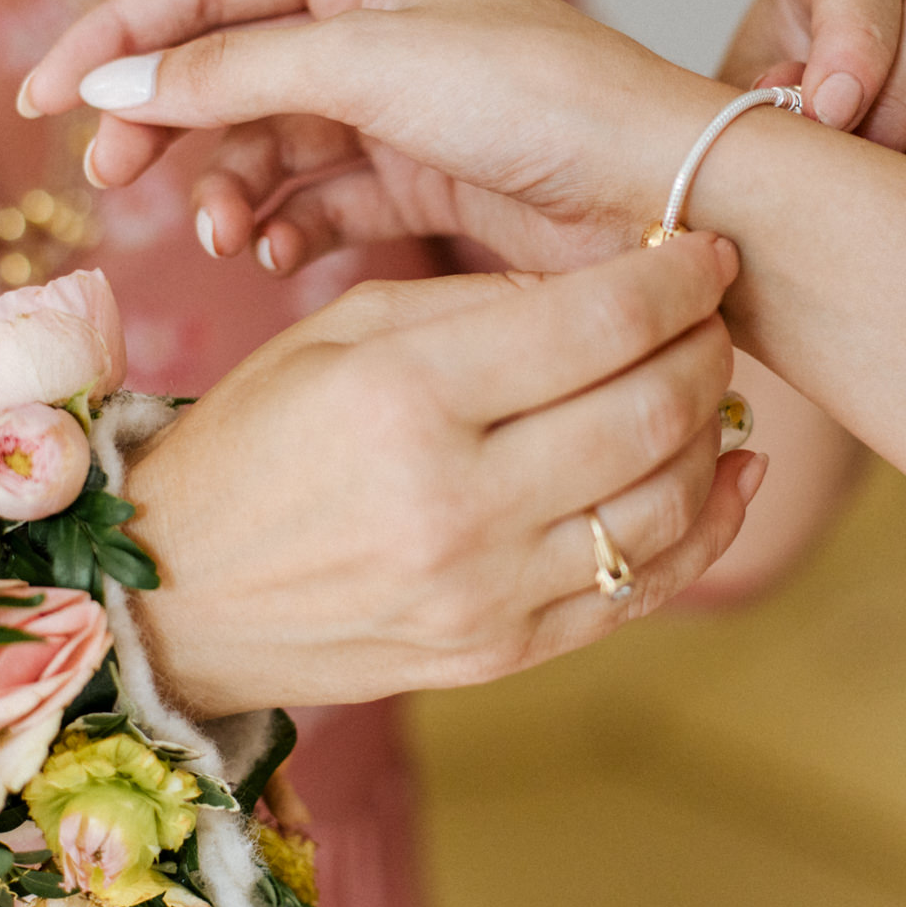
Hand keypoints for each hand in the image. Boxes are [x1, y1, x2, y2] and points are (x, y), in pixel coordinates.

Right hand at [21, 0, 739, 274]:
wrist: (659, 192)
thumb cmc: (534, 100)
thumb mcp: (368, 66)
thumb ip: (233, 71)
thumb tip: (111, 81)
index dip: (113, 36)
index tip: (39, 101)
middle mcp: (371, 23)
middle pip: (222, 67)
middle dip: (164, 124)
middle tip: (116, 183)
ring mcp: (396, 104)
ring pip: (267, 141)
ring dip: (227, 184)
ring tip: (220, 233)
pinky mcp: (422, 178)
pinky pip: (321, 197)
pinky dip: (287, 223)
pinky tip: (273, 252)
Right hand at [123, 231, 767, 714]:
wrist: (179, 598)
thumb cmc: (256, 443)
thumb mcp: (340, 333)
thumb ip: (478, 303)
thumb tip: (610, 292)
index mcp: (403, 394)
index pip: (599, 323)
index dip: (676, 278)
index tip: (704, 253)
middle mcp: (452, 500)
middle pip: (653, 410)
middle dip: (708, 347)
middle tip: (713, 315)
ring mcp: (483, 591)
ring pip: (668, 500)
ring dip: (713, 430)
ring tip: (705, 385)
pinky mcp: (501, 652)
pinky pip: (645, 588)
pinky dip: (708, 525)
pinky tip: (726, 472)